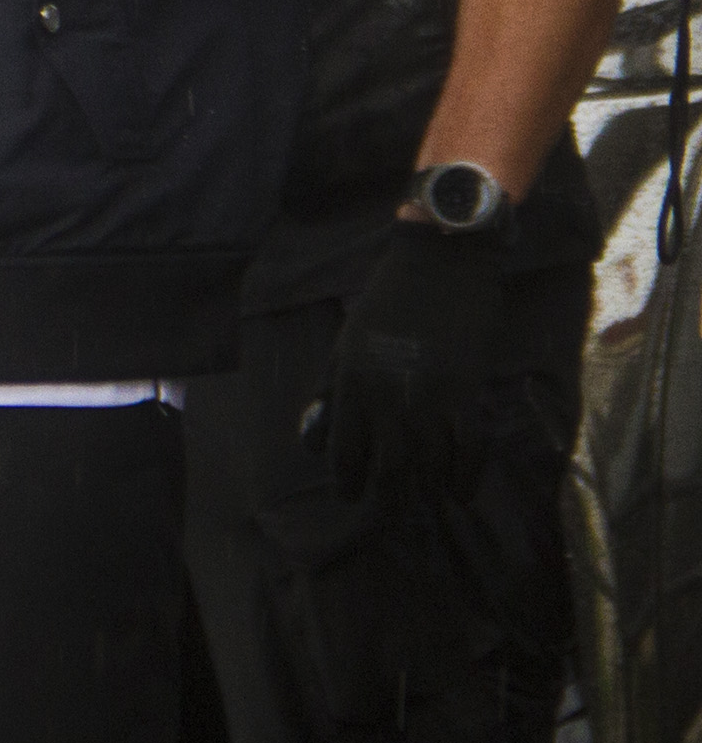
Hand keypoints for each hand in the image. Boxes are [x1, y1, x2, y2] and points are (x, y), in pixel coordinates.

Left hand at [321, 224, 508, 498]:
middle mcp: (387, 397)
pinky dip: (466, 475)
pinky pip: (469, 448)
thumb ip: (330, 393)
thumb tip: (313, 439)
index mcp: (351, 383)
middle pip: (387, 465)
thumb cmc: (386, 302)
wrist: (440, 265)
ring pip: (428, 463)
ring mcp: (430, 398)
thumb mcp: (345, 344)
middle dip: (386, 498)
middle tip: (387, 518)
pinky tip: (460, 493)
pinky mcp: (467, 392)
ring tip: (422, 504)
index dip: (347, 479)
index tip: (349, 495)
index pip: (344, 448)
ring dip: (426, 490)